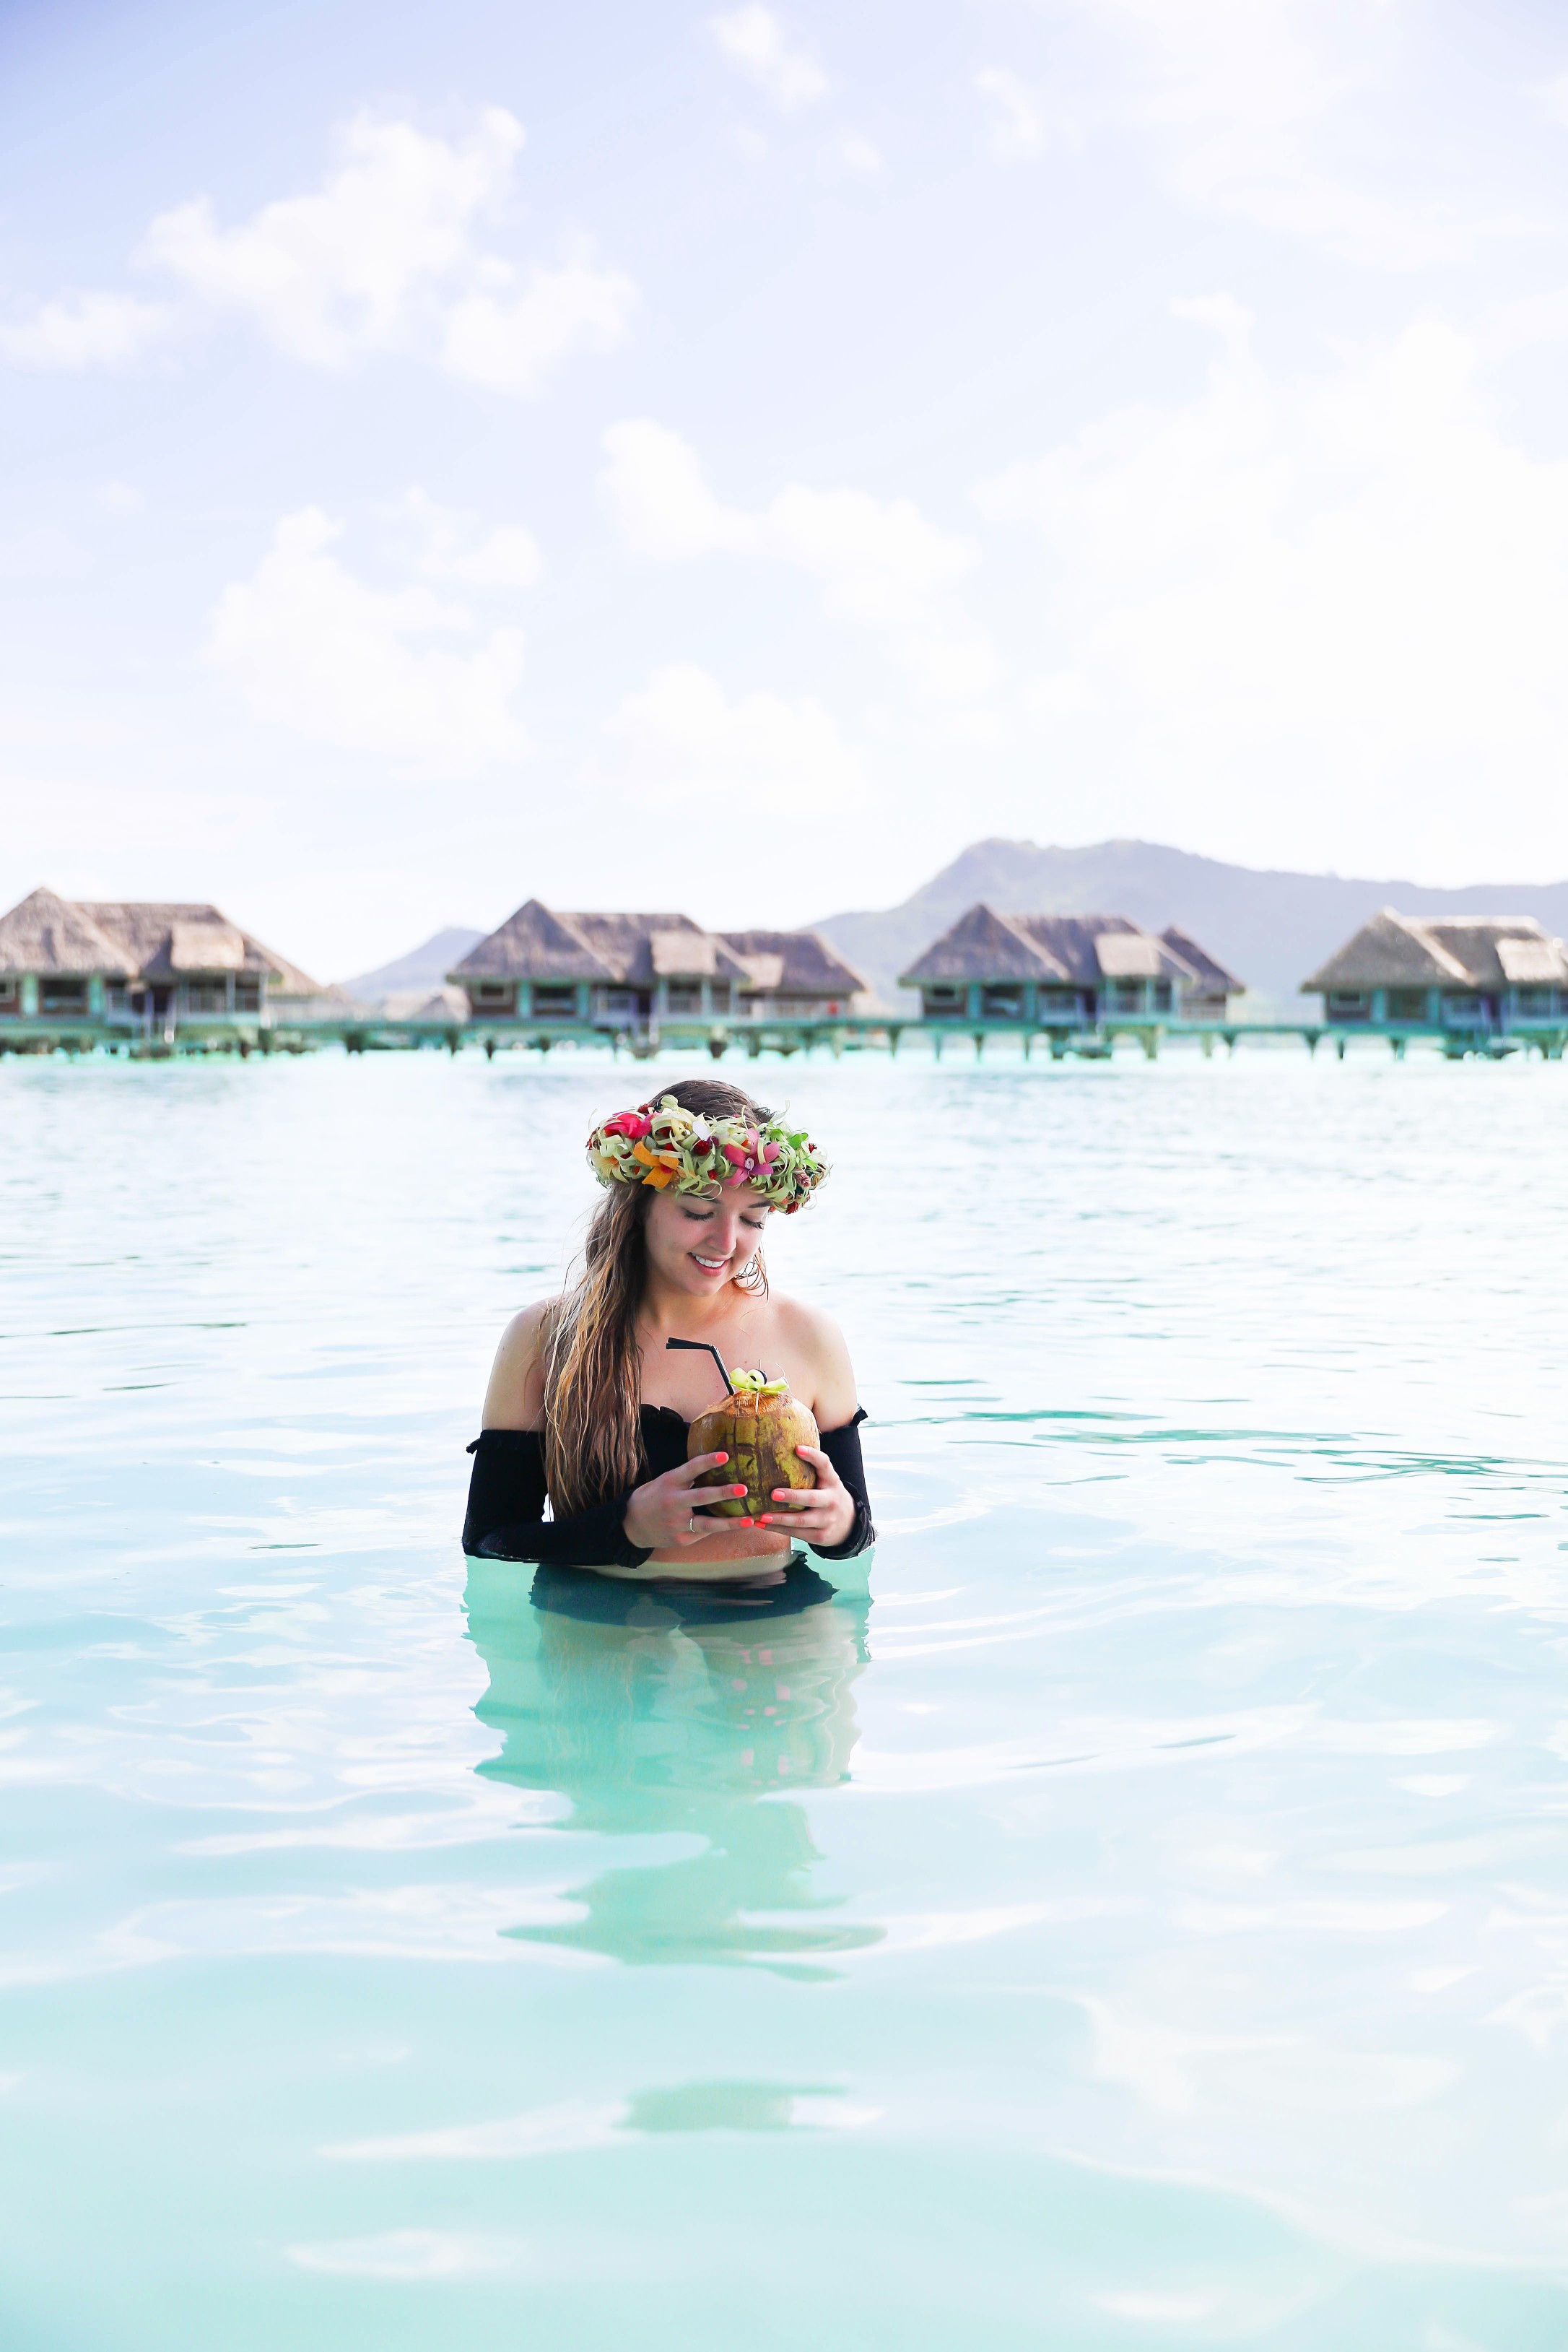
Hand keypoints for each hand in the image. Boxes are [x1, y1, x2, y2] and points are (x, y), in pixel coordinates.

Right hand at [623, 1452, 748, 1549]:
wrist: (632, 1524)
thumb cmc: (656, 1497)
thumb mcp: (666, 1481)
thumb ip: (686, 1477)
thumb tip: (717, 1465)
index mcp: (669, 1482)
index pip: (690, 1469)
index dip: (707, 1461)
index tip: (725, 1455)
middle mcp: (673, 1502)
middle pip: (701, 1497)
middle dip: (723, 1493)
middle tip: (744, 1489)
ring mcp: (676, 1523)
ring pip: (707, 1524)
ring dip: (730, 1522)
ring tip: (749, 1520)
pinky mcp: (681, 1539)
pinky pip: (704, 1532)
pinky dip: (720, 1529)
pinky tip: (737, 1526)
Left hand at [757, 1444, 854, 1549]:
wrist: (848, 1524)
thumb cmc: (826, 1495)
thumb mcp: (825, 1481)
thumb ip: (811, 1469)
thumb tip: (783, 1446)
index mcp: (832, 1481)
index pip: (825, 1464)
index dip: (813, 1456)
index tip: (797, 1448)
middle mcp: (832, 1500)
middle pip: (811, 1498)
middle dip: (792, 1497)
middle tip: (773, 1493)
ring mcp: (827, 1520)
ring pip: (801, 1520)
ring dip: (780, 1518)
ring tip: (761, 1516)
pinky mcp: (820, 1536)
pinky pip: (797, 1533)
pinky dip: (778, 1529)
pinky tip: (762, 1524)